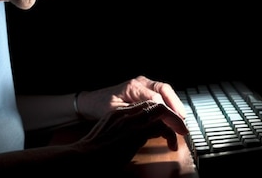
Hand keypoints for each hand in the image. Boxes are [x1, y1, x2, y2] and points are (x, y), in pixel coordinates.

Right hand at [74, 100, 188, 171]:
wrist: (81, 158)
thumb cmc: (91, 153)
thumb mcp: (106, 136)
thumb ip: (120, 131)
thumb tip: (137, 138)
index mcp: (117, 113)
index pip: (144, 103)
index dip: (160, 110)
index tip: (168, 121)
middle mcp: (124, 113)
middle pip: (154, 102)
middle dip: (171, 112)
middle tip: (180, 125)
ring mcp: (129, 121)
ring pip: (160, 110)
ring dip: (173, 121)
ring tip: (180, 132)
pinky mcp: (134, 132)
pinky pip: (160, 126)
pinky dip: (170, 133)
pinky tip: (171, 143)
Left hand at [77, 75, 187, 121]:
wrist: (93, 101)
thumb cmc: (101, 107)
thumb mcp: (115, 114)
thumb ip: (134, 116)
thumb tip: (153, 121)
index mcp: (133, 87)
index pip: (156, 99)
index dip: (167, 114)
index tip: (175, 126)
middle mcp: (141, 82)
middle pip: (165, 90)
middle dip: (176, 106)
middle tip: (182, 123)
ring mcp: (144, 84)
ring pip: (166, 91)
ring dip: (175, 105)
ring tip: (180, 121)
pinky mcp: (145, 90)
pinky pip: (161, 94)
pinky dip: (169, 105)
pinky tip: (172, 117)